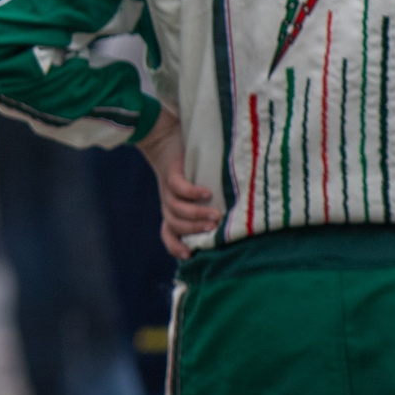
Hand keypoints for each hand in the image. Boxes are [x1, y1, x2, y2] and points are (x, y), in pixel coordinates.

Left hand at [141, 109, 217, 260]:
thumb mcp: (192, 190)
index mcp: (171, 210)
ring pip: (178, 209)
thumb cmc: (185, 168)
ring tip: (216, 216)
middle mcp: (168, 203)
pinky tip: (207, 192)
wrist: (162, 139)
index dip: (175, 246)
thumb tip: (232, 220)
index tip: (190, 255)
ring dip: (197, 214)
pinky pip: (179, 187)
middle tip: (215, 229)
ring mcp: (168, 189)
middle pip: (176, 225)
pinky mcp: (171, 173)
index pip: (168, 234)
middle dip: (195, 230)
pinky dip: (192, 192)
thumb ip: (205, 205)